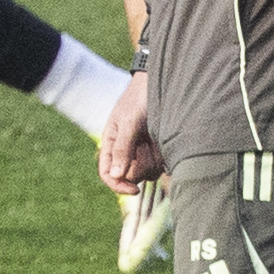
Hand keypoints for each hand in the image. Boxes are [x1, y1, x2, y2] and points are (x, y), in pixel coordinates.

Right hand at [96, 72, 161, 194]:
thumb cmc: (140, 98)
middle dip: (142, 166)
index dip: (118, 186)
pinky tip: (166, 141)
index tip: (135, 190)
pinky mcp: (159, 150)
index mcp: (111, 144)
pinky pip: (161, 165)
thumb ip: (123, 148)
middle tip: (150, 147)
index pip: (108, 174)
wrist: (163, 82)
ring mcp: (143, 151)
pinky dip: (165, 158)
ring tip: (158, 138)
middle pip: (131, 176)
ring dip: (155, 161)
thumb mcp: (129, 121)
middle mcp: (126, 151)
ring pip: (148, 173)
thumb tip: (117, 175)